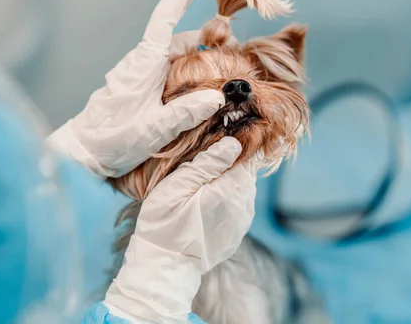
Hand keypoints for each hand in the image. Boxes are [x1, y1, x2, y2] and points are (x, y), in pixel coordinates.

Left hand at [47, 0, 224, 177]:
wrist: (83, 153)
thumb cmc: (113, 139)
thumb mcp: (154, 129)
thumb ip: (185, 113)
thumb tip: (216, 96)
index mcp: (143, 65)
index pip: (161, 24)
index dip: (176, 2)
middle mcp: (140, 64)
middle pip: (176, 42)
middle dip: (203, 41)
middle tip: (232, 52)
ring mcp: (137, 75)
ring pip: (171, 57)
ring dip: (195, 58)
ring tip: (221, 71)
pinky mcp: (137, 88)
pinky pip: (164, 71)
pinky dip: (184, 72)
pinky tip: (198, 89)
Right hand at [104, 137, 255, 323]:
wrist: (166, 266)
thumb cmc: (165, 224)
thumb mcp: (178, 185)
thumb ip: (208, 162)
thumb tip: (234, 144)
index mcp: (232, 189)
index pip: (245, 156)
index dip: (228, 150)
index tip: (209, 153)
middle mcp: (244, 204)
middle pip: (244, 172)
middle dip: (227, 167)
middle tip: (199, 171)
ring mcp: (243, 220)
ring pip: (242, 189)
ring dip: (227, 184)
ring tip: (200, 189)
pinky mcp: (238, 232)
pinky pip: (238, 206)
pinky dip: (226, 201)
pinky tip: (205, 205)